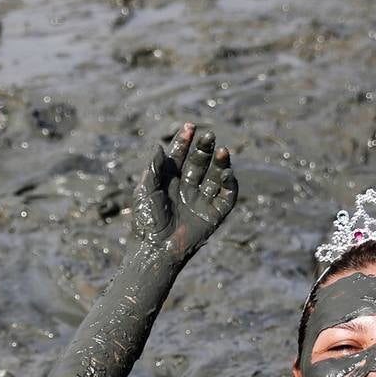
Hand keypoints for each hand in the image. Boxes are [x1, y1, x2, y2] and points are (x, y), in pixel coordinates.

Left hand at [132, 122, 236, 261]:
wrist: (156, 250)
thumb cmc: (147, 221)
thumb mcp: (146, 191)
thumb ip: (153, 169)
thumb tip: (159, 146)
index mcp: (169, 182)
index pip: (179, 156)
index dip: (184, 142)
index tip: (190, 127)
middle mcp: (186, 189)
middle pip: (198, 163)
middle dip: (203, 148)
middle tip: (208, 136)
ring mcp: (200, 201)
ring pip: (214, 177)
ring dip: (220, 163)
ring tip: (223, 150)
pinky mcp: (213, 215)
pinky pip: (226, 197)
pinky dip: (230, 184)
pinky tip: (228, 172)